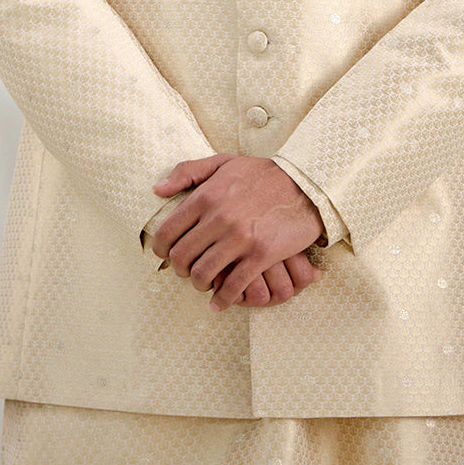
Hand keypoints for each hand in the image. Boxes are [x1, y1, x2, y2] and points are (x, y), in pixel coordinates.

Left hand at [150, 153, 325, 310]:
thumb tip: (157, 189)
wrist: (305, 184)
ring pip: (203, 274)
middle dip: (178, 269)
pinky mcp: (261, 255)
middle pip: (181, 257)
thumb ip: (188, 172)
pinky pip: (233, 286)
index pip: (168, 231)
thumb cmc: (262, 174)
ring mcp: (240, 238)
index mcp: (206, 195)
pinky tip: (220, 302)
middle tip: (185, 270)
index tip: (165, 254)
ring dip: (198, 284)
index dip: (160, 249)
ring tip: (204, 283)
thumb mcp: (223, 162)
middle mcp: (219, 218)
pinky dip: (222, 300)